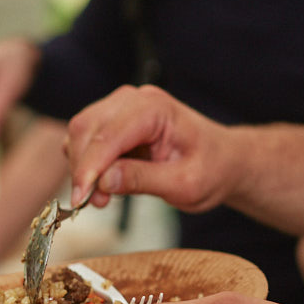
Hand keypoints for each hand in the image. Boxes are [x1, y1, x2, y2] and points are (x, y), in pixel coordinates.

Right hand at [64, 84, 240, 209]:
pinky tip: (103, 183)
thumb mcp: (184, 184)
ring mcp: (122, 107)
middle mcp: (135, 100)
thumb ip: (143, 180)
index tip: (80, 199)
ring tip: (101, 197)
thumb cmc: (211, 170)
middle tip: (92, 203)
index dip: (89, 168)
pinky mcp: (114, 120)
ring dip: (82, 166)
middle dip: (83, 168)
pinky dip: (86, 162)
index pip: (109, 135)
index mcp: (156, 109)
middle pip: (87, 128)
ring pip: (81, 132)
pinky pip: (86, 137)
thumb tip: (103, 181)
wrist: (222, 161)